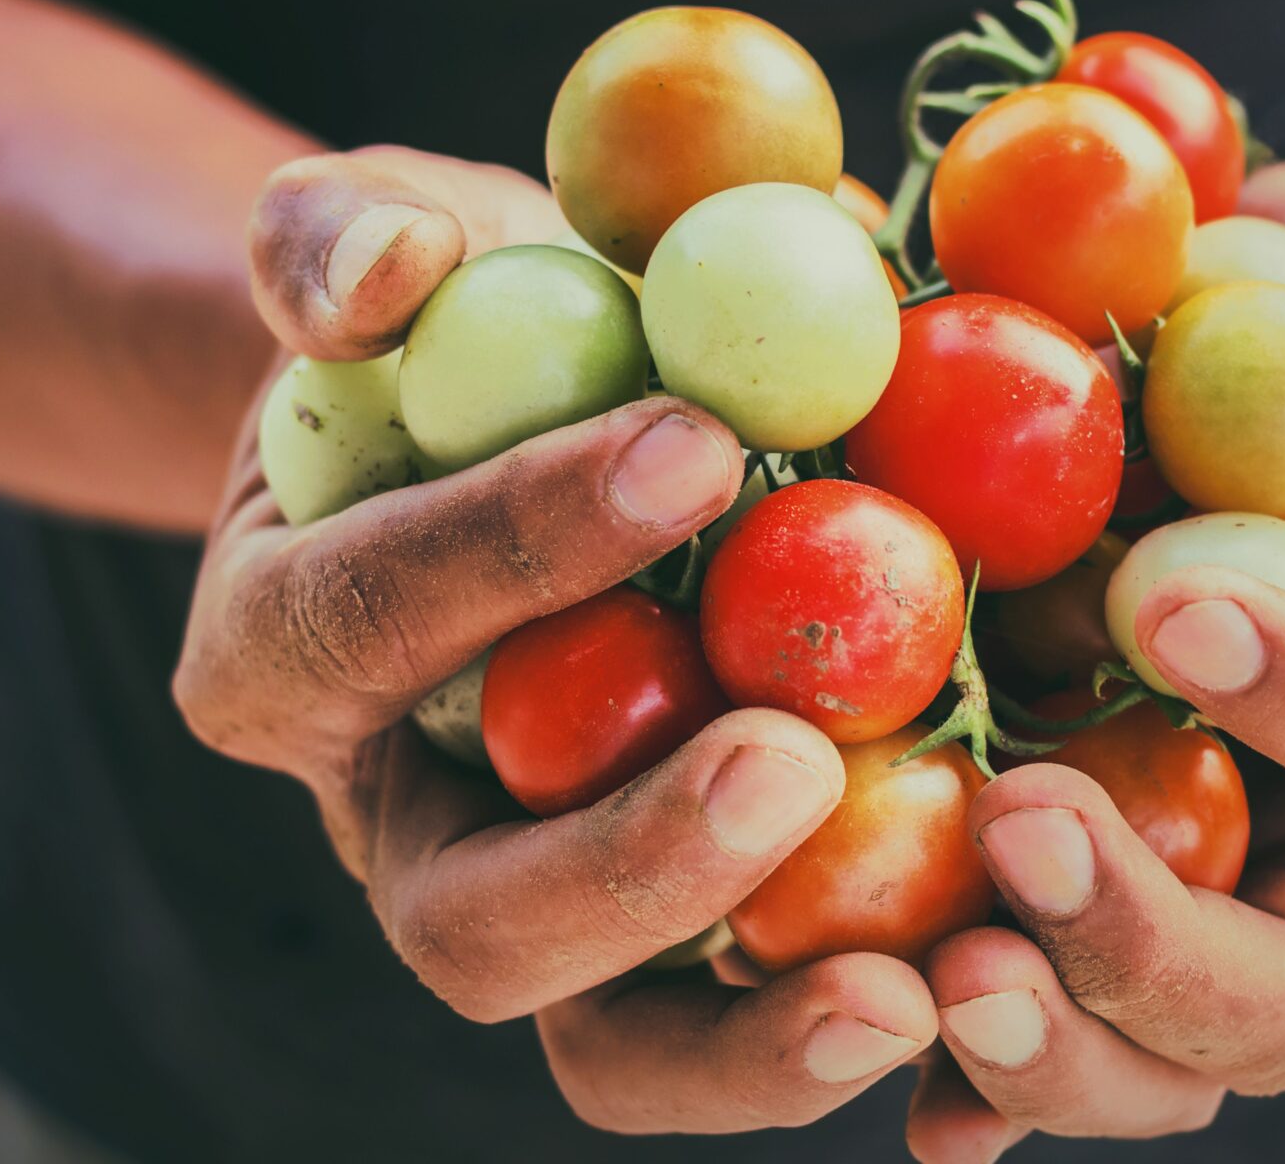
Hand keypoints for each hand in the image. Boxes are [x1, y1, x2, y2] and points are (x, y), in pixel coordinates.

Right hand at [175, 147, 939, 1134]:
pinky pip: (757, 1026)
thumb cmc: (458, 330)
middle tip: (790, 764)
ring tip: (911, 985)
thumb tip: (393, 266)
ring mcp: (549, 909)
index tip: (697, 446)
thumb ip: (340, 239)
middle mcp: (403, 827)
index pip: (374, 616)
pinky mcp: (689, 947)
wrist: (529, 434)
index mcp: (285, 656)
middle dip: (627, 866)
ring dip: (757, 1036)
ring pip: (612, 1045)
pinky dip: (864, 1020)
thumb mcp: (381, 240)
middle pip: (472, 923)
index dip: (517, 544)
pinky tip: (999, 974)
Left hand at [907, 163, 1284, 1159]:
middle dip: (1155, 943)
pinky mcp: (1052, 899)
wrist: (1222, 384)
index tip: (1177, 606)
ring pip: (1155, 1060)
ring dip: (1049, 1044)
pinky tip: (869, 1058)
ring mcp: (1186, 896)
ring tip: (927, 980)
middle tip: (1022, 827)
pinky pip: (1016, 1025)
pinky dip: (951, 1079)